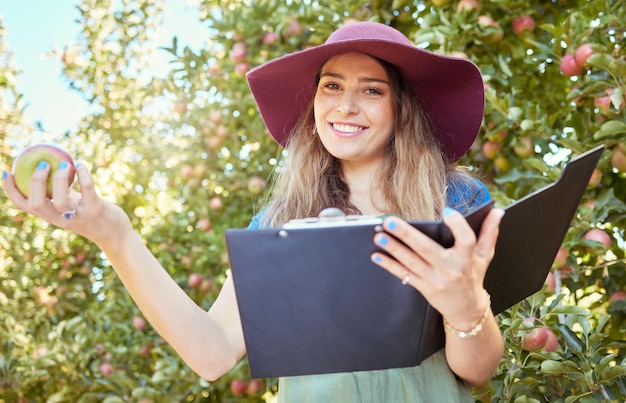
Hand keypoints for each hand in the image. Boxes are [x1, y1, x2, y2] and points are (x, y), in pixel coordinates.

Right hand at [3, 161, 130, 247]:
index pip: (23, 206)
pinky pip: (87, 191)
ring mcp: (78, 216)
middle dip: (35, 183)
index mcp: (50, 215)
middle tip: (42, 164)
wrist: (114, 234)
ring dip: (60, 180)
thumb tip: (46, 164)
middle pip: (37, 205)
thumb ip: (58, 191)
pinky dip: (83, 176)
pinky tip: (81, 165)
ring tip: (65, 164)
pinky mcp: (96, 211)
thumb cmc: (89, 213)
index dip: (11, 190)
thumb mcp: (71, 203)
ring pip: (61, 201)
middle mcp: (61, 218)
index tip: (7, 172)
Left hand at [371, 207, 503, 328]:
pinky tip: (376, 256)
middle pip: (427, 250)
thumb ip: (489, 232)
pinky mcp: (424, 288)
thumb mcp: (484, 256)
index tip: (447, 211)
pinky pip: (404, 275)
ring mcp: (435, 280)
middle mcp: (451, 269)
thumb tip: (498, 211)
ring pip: (411, 262)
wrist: (467, 310)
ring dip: (393, 249)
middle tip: (389, 222)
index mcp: (467, 258)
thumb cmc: (474, 276)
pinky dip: (389, 266)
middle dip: (407, 235)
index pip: (466, 240)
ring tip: (378, 236)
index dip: (458, 225)